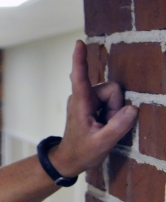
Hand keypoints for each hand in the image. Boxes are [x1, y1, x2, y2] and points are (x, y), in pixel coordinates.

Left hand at [50, 40, 137, 176]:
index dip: (81, 59)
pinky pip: (112, 102)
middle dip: (116, 108)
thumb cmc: (82, 151)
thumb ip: (118, 126)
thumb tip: (132, 108)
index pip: (79, 77)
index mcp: (80, 103)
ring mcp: (88, 99)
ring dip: (114, 112)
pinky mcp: (92, 102)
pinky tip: (103, 123)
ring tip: (103, 126)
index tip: (78, 42)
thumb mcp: (103, 143)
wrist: (70, 158)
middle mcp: (82, 96)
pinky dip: (112, 114)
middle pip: (113, 90)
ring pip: (114, 96)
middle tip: (105, 126)